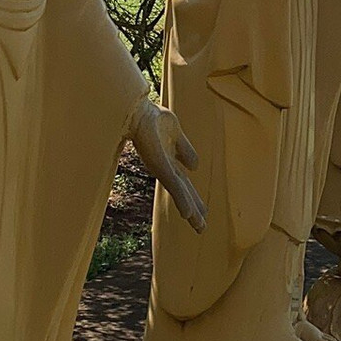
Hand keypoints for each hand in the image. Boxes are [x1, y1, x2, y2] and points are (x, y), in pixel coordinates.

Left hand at [129, 101, 206, 233]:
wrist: (137, 110)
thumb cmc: (152, 119)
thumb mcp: (176, 133)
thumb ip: (185, 150)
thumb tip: (195, 168)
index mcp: (170, 163)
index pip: (184, 185)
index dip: (194, 199)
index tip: (203, 214)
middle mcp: (165, 169)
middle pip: (183, 194)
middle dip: (193, 212)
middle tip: (201, 229)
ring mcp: (162, 168)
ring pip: (179, 194)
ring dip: (190, 210)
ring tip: (199, 227)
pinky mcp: (159, 165)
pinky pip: (173, 185)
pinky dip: (181, 199)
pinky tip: (187, 214)